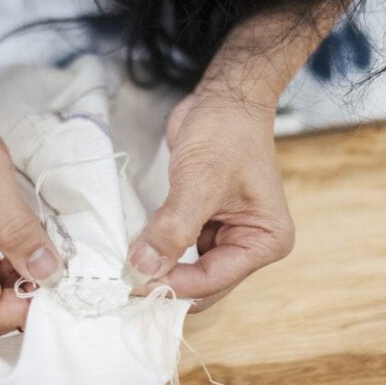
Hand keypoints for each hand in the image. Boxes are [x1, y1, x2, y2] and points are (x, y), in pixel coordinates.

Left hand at [124, 92, 294, 310]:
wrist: (224, 98)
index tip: (129, 283)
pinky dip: (156, 250)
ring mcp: (227, 234)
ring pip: (186, 270)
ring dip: (157, 269)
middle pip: (201, 284)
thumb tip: (142, 267)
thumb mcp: (199, 181)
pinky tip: (132, 249)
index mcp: (265, 241)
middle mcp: (250, 244)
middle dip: (164, 284)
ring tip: (121, 271)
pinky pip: (177, 249)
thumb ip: (173, 228)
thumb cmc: (226, 132)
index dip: (170, 286)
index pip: (211, 281)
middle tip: (120, 284)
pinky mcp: (204, 222)